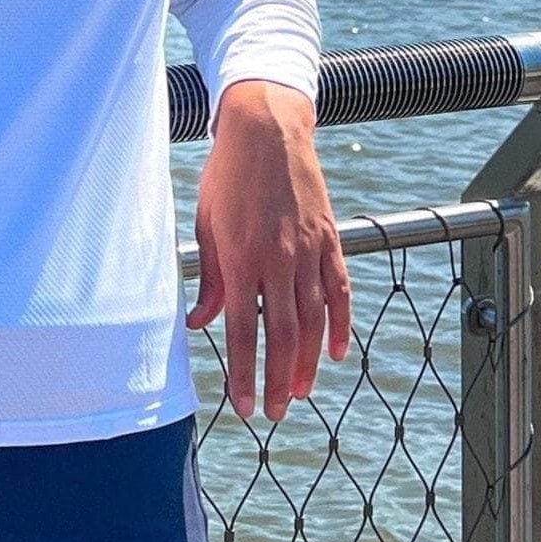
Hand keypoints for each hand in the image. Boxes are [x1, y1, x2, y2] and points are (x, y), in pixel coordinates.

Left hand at [183, 80, 351, 421]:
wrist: (265, 129)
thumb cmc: (226, 176)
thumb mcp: (205, 225)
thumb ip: (207, 278)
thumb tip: (200, 323)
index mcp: (240, 258)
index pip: (242, 330)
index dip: (244, 373)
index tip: (245, 406)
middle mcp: (277, 259)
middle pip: (282, 335)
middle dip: (278, 380)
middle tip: (276, 412)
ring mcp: (308, 250)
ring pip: (313, 320)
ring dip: (307, 362)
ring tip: (300, 392)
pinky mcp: (330, 239)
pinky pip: (338, 290)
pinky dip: (340, 324)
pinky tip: (336, 352)